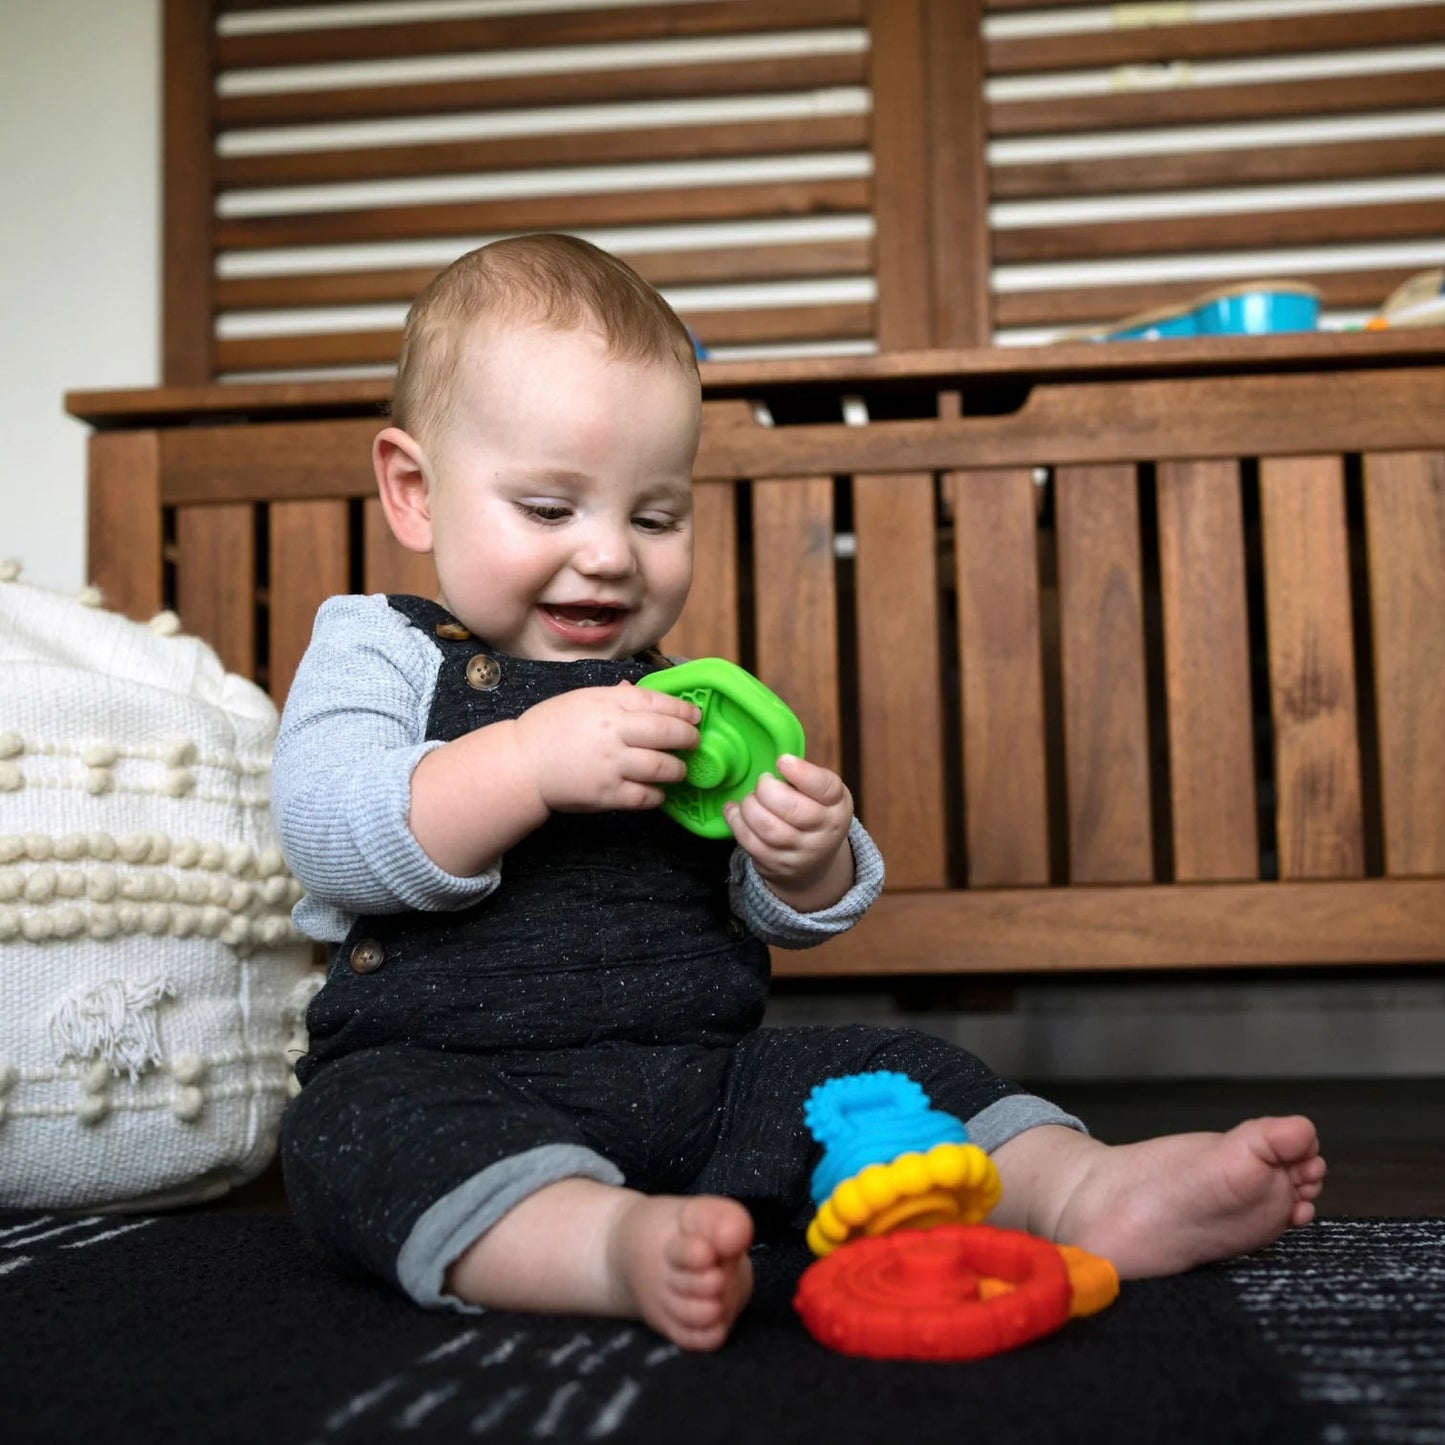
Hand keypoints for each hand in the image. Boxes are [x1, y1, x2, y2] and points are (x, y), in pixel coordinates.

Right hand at [514, 681, 700, 813]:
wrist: (522, 764)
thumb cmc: (550, 728)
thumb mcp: (581, 700)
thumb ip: (615, 697)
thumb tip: (640, 692)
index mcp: (607, 704)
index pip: (657, 703)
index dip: (683, 711)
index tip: (694, 717)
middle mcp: (613, 732)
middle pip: (668, 734)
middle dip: (689, 739)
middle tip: (694, 743)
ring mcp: (612, 765)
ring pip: (663, 768)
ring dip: (678, 770)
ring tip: (678, 770)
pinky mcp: (607, 794)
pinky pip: (646, 796)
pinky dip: (658, 794)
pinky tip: (657, 790)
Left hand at [724, 753, 854, 912]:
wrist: (815, 864)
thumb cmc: (814, 815)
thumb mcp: (823, 795)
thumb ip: (805, 779)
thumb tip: (776, 762)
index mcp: (838, 805)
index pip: (824, 788)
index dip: (801, 772)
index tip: (782, 761)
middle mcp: (824, 831)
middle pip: (791, 808)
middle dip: (767, 790)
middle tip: (763, 782)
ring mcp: (801, 853)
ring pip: (768, 827)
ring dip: (750, 806)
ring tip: (751, 799)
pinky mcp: (778, 866)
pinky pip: (751, 843)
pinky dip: (737, 822)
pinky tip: (735, 811)